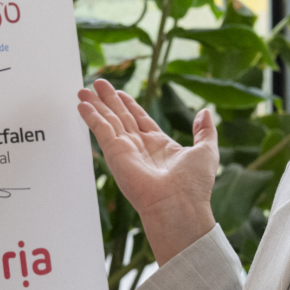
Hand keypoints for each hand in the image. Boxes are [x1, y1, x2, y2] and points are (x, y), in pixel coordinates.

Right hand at [75, 79, 217, 263]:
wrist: (179, 205)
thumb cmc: (194, 185)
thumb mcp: (206, 151)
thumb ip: (205, 131)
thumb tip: (205, 113)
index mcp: (160, 145)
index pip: (140, 119)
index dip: (129, 104)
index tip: (119, 92)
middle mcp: (141, 147)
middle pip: (121, 117)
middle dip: (108, 100)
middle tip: (97, 84)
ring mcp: (126, 151)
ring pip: (108, 121)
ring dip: (96, 105)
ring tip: (84, 90)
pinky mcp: (115, 154)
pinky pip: (101, 130)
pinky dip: (91, 117)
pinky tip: (83, 105)